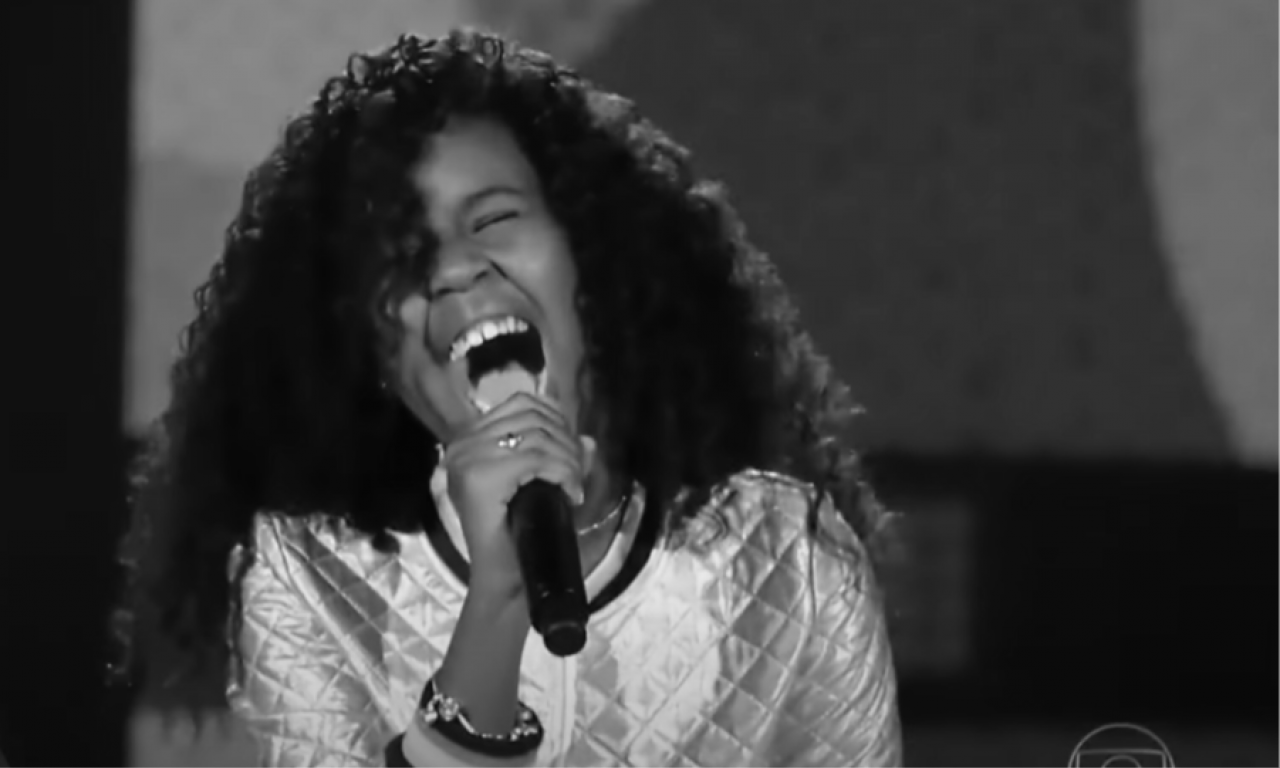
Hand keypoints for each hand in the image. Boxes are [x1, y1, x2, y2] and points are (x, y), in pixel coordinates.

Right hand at [438, 391, 594, 601]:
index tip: (572, 454)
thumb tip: (588, 440)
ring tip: (575, 485)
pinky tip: (572, 494)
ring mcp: (466, 460)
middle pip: (531, 415)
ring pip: (537, 435)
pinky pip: (537, 458)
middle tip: (578, 474)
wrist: (506, 583)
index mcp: (468, 442)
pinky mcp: (480, 478)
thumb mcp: (542, 486)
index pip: (521, 403)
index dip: (557, 421)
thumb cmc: (521, 537)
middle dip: (566, 441)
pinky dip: (564, 472)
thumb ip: (560, 458)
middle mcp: (460, 446)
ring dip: (568, 459)